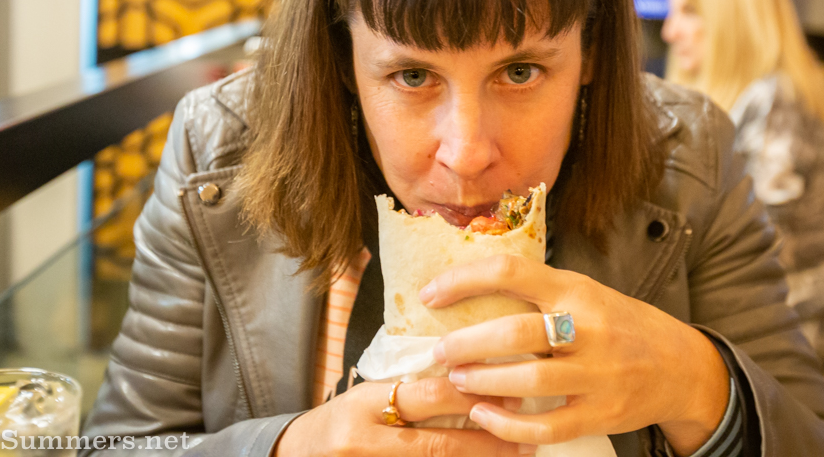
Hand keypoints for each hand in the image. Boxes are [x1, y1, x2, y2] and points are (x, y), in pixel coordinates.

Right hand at [274, 378, 528, 456]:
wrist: (297, 455)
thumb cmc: (341, 422)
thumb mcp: (367, 396)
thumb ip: (410, 389)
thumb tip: (472, 375)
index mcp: (364, 405)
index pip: (425, 397)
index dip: (470, 396)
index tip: (508, 390)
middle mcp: (364, 442)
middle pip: (437, 446)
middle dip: (486, 441)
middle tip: (526, 434)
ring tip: (518, 454)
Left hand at [421, 255, 730, 455]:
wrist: (681, 365)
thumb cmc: (620, 323)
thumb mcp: (585, 294)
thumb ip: (539, 294)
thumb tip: (470, 291)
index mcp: (575, 289)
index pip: (511, 271)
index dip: (463, 280)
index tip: (430, 294)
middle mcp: (588, 327)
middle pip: (515, 333)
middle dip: (467, 345)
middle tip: (440, 352)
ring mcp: (599, 373)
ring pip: (530, 380)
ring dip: (483, 383)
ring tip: (458, 382)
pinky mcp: (603, 413)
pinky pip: (549, 425)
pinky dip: (510, 425)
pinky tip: (486, 417)